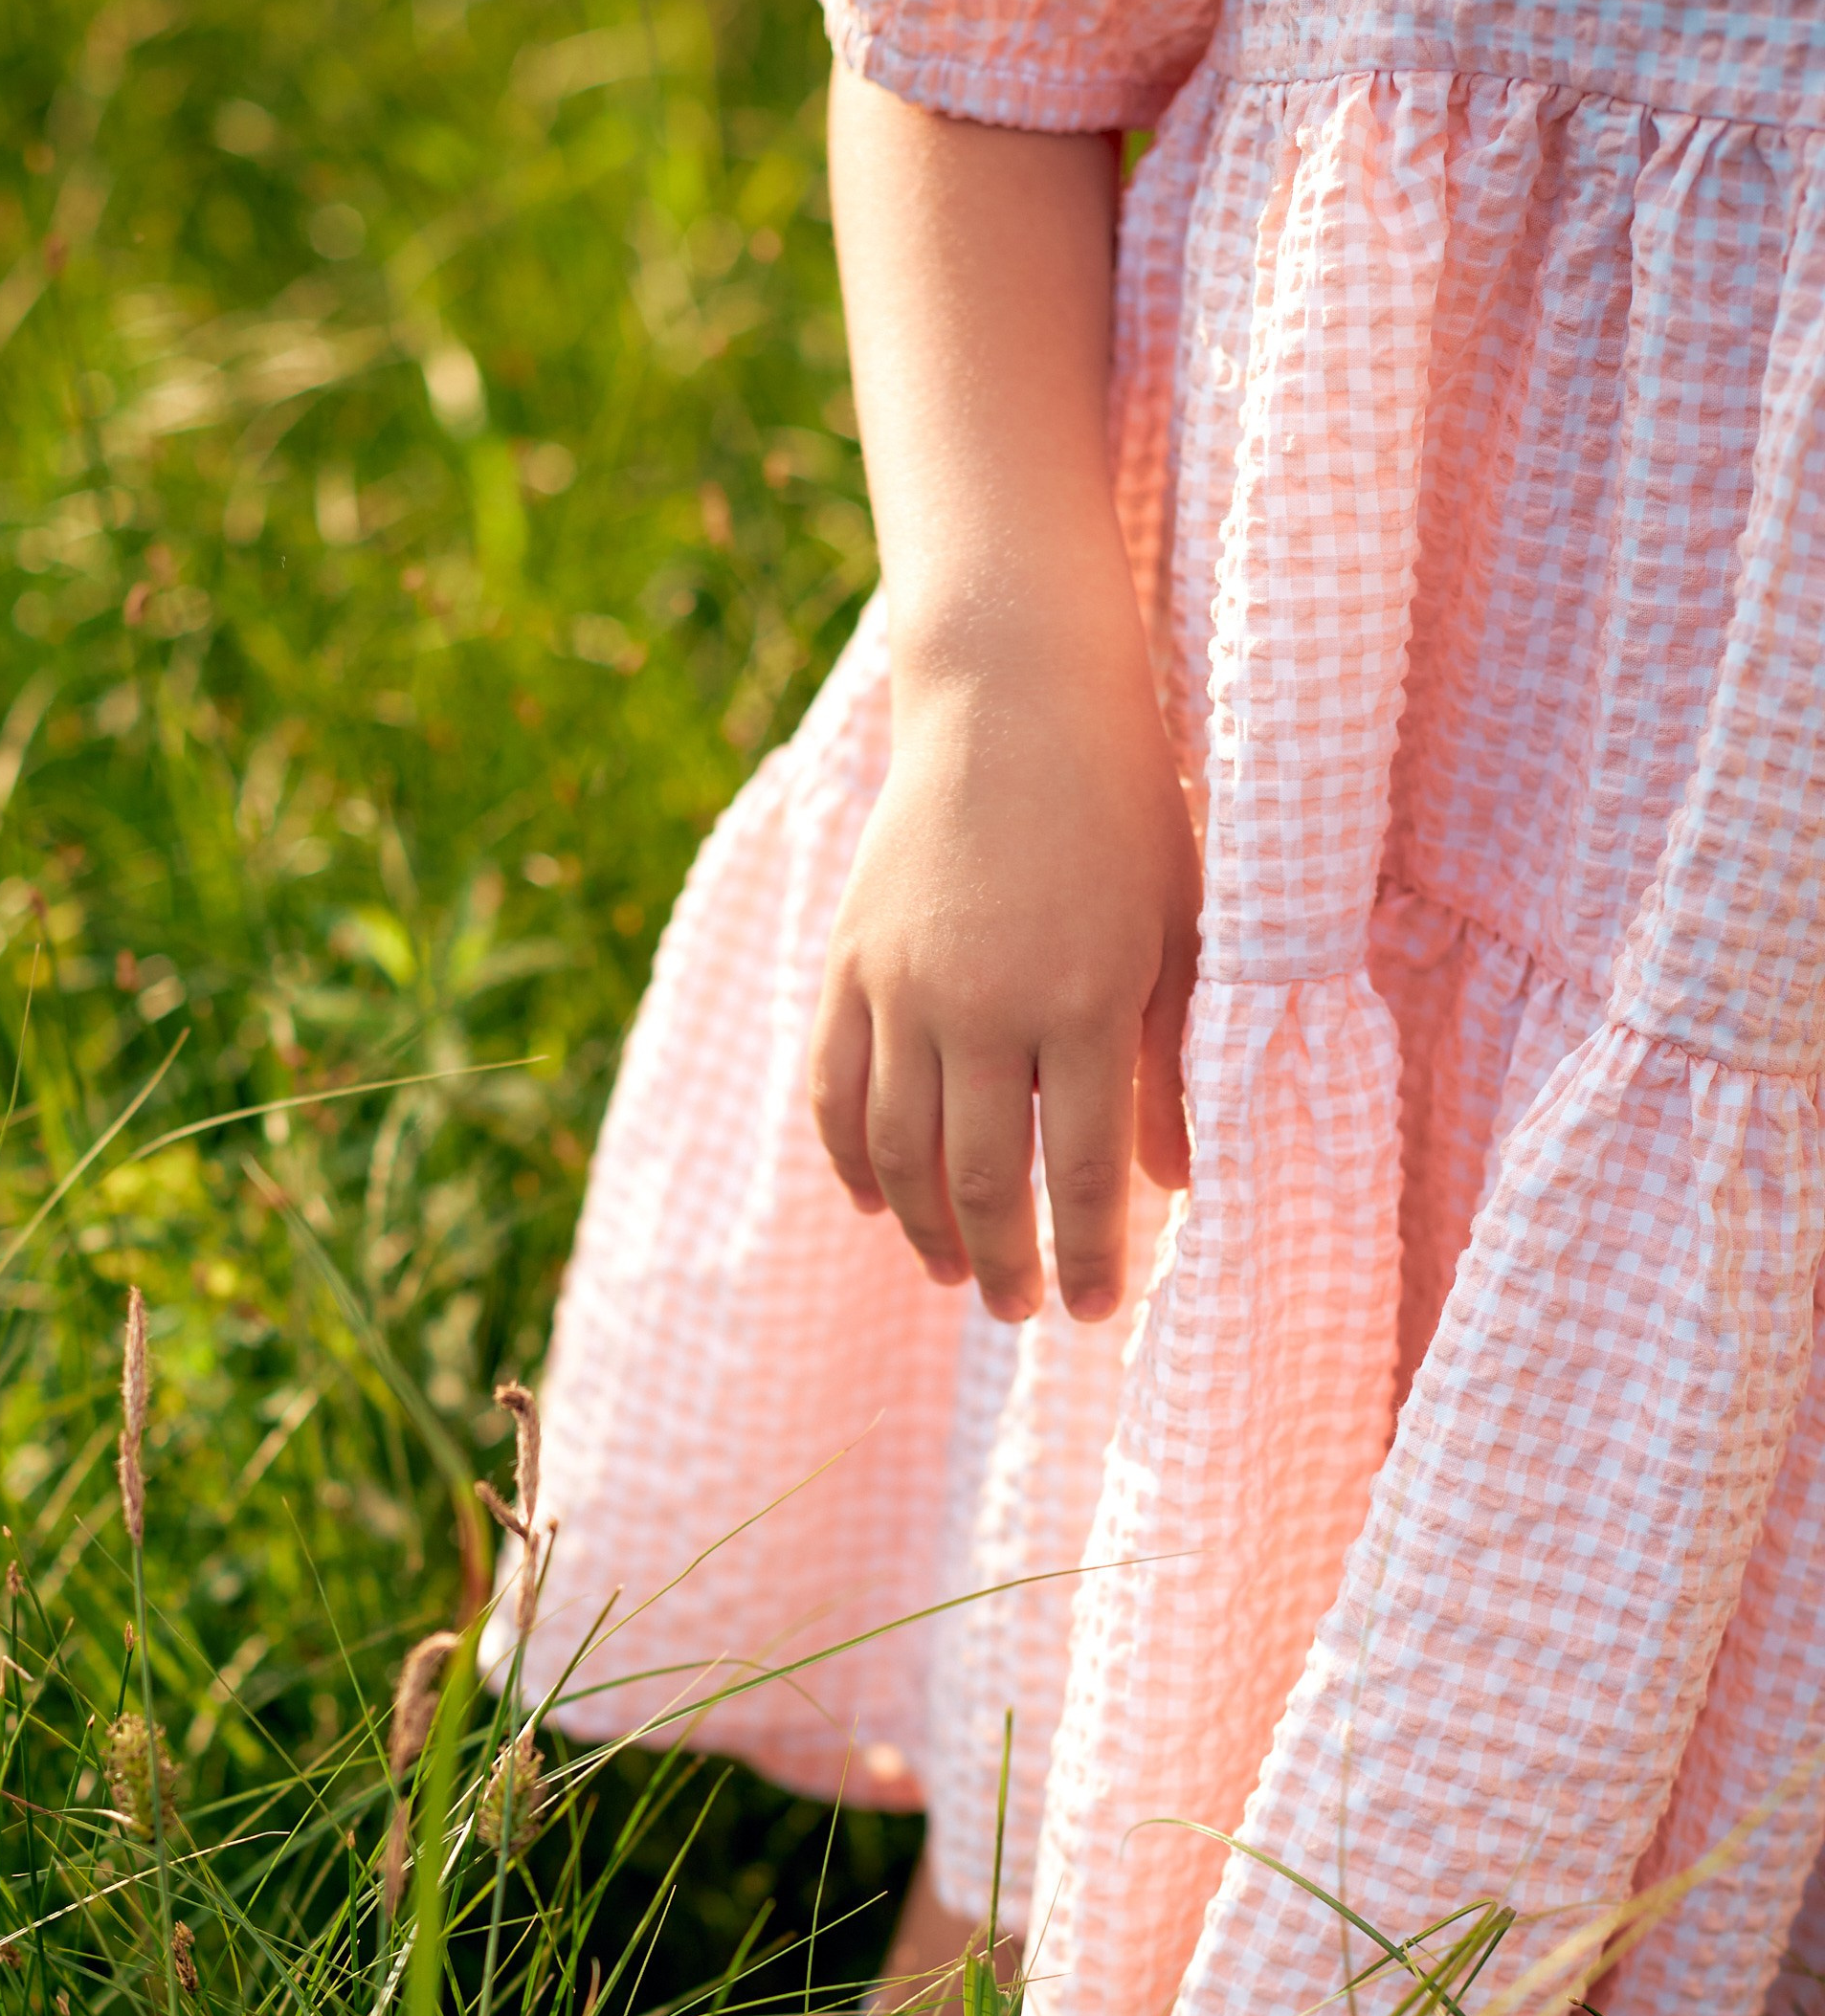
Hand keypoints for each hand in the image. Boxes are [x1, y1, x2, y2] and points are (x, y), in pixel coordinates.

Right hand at [808, 625, 1198, 1323]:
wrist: (1012, 703)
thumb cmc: (1124, 816)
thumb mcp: (1182, 932)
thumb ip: (1175, 1063)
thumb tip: (1176, 1185)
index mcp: (1085, 998)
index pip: (1086, 1168)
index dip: (1089, 1253)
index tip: (1095, 1311)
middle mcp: (983, 1003)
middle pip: (981, 1178)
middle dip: (1006, 1261)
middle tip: (1023, 1309)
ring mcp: (902, 985)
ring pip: (896, 1149)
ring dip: (924, 1227)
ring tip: (955, 1273)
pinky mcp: (849, 963)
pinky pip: (834, 1088)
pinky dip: (848, 1159)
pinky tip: (872, 1202)